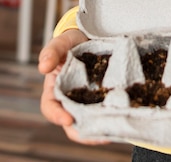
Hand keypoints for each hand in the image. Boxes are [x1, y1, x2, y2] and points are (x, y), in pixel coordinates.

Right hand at [38, 29, 108, 143]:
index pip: (51, 108)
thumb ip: (52, 51)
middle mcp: (71, 98)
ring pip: (92, 119)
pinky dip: (115, 114)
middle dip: (85, 132)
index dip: (57, 116)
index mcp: (55, 89)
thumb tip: (43, 67)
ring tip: (116, 129)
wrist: (91, 34)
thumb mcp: (61, 42)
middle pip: (74, 122)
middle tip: (100, 136)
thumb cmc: (71, 41)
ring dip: (102, 127)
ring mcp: (88, 98)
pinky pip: (108, 108)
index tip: (69, 119)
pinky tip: (126, 115)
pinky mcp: (104, 95)